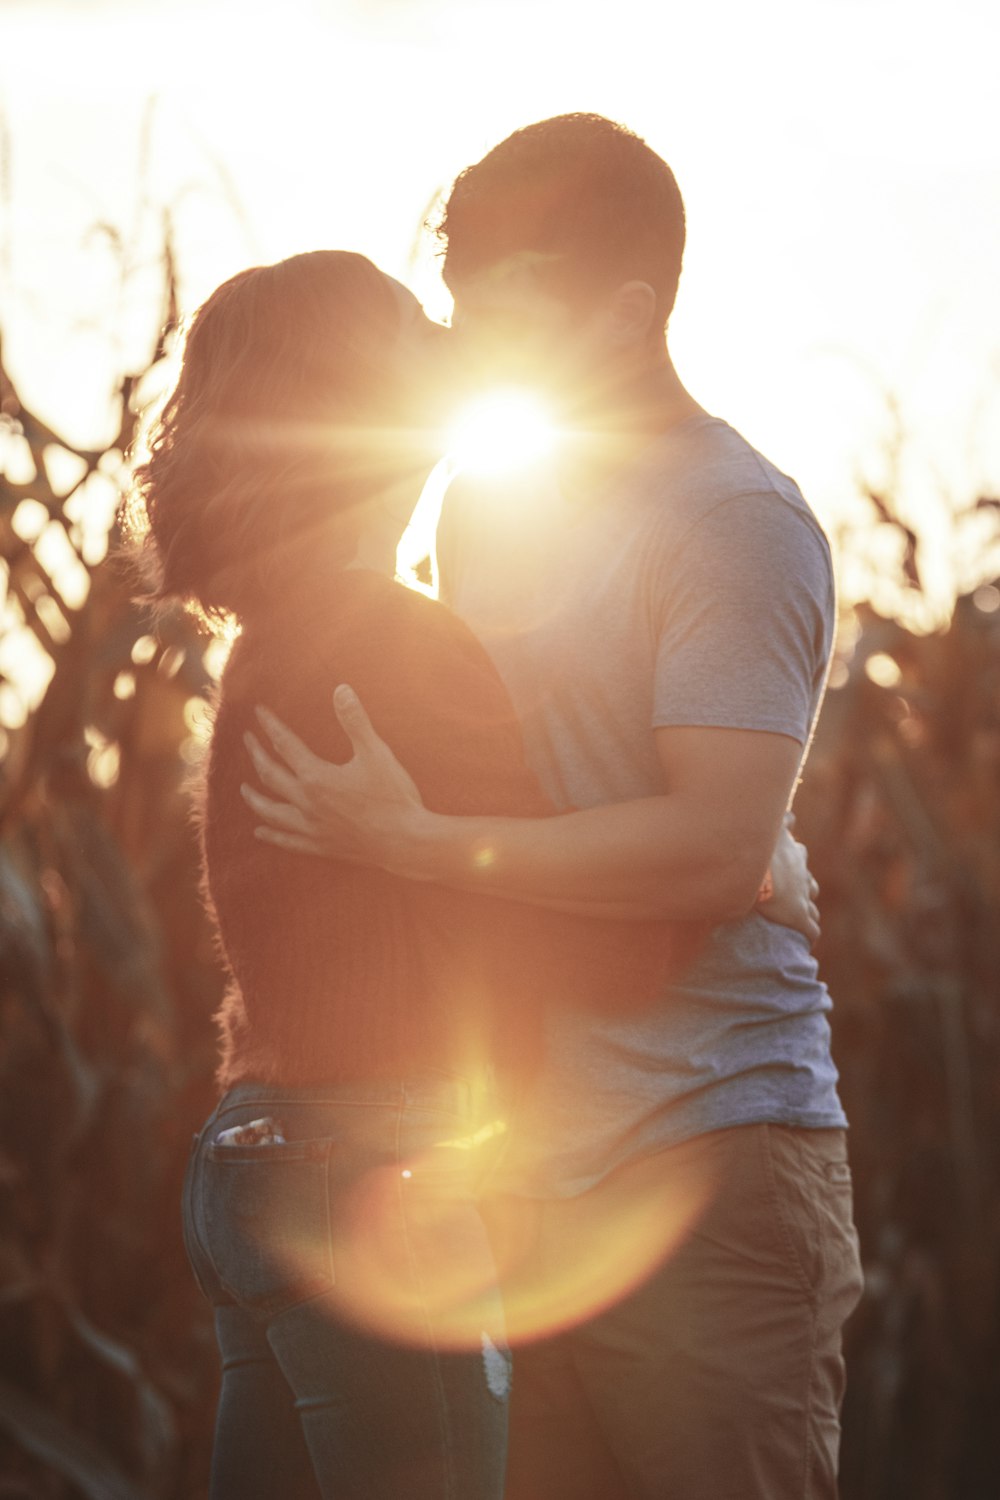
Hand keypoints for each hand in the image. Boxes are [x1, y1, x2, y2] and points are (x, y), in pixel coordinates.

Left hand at [240, 685, 426, 868]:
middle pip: (271, 775)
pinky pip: (288, 840)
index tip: (259, 712)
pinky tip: (260, 832)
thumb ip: (355, 721)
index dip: (270, 726)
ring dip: (254, 798)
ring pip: (271, 811)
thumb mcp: (377, 753)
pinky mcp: (321, 846)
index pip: (285, 745)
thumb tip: (341, 690)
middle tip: (248, 739)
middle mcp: (307, 802)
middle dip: (256, 754)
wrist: (405, 843)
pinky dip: (272, 834)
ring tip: (243, 788)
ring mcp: (312, 827)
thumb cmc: (393, 796)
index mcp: (317, 777)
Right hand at [755, 814, 819, 945]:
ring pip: (812, 906)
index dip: (793, 860)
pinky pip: (811, 930)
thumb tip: (785, 809)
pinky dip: (809, 934)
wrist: (764, 881)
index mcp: (794, 855)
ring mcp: (803, 898)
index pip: (799, 855)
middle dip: (802, 888)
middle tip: (787, 895)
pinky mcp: (801, 920)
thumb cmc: (761, 852)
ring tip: (795, 918)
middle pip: (809, 883)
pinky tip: (807, 941)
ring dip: (806, 911)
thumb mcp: (770, 830)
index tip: (786, 864)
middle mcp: (803, 876)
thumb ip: (778, 818)